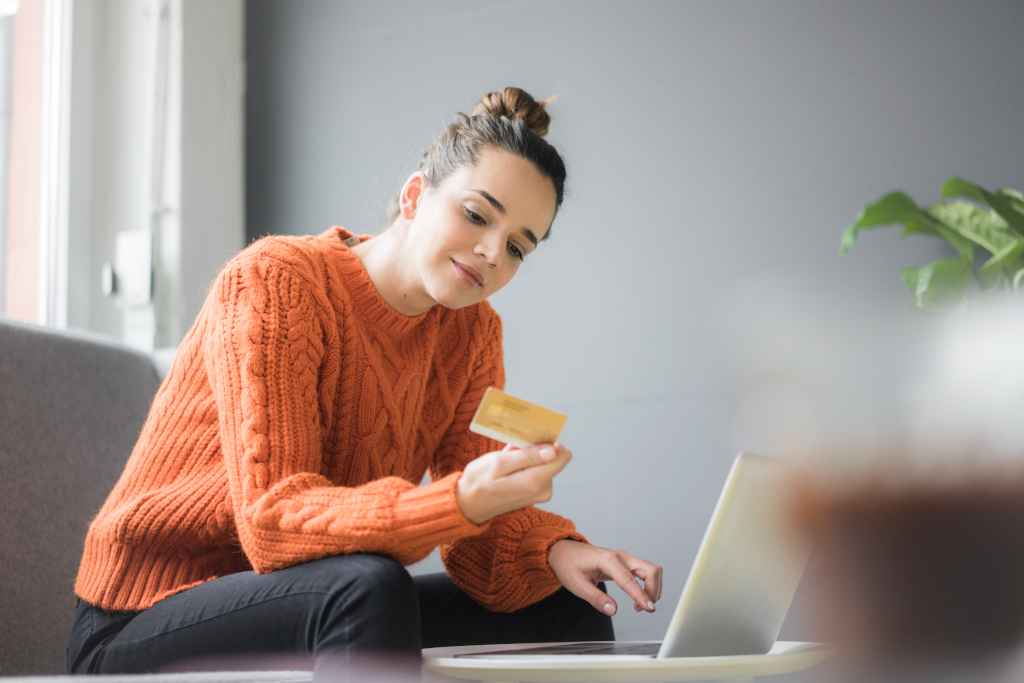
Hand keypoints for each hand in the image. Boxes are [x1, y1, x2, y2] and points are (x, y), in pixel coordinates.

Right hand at [456, 442, 571, 523]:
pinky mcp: (534, 493)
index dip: (549, 442)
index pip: (562, 456)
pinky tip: (508, 467)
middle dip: (534, 449)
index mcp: (535, 481)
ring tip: (506, 460)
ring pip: (544, 463)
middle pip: (552, 458)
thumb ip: (527, 456)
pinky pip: (536, 471)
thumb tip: (553, 451)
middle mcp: (543, 490)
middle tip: (512, 449)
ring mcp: (539, 494)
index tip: (532, 438)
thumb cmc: (479, 482)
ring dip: (527, 457)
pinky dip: (524, 465)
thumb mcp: (499, 463)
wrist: (467, 505)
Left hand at [547, 539, 662, 615]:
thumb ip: (596, 599)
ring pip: (652, 570)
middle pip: (650, 570)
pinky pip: (646, 571)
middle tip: (644, 609)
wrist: (564, 551)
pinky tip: (638, 597)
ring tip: (640, 605)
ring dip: (653, 588)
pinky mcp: (626, 562)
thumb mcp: (577, 585)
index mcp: (608, 560)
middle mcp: (621, 556)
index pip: (630, 580)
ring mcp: (625, 558)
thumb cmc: (569, 565)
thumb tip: (612, 610)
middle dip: (653, 591)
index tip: (649, 609)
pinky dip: (648, 584)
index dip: (641, 595)